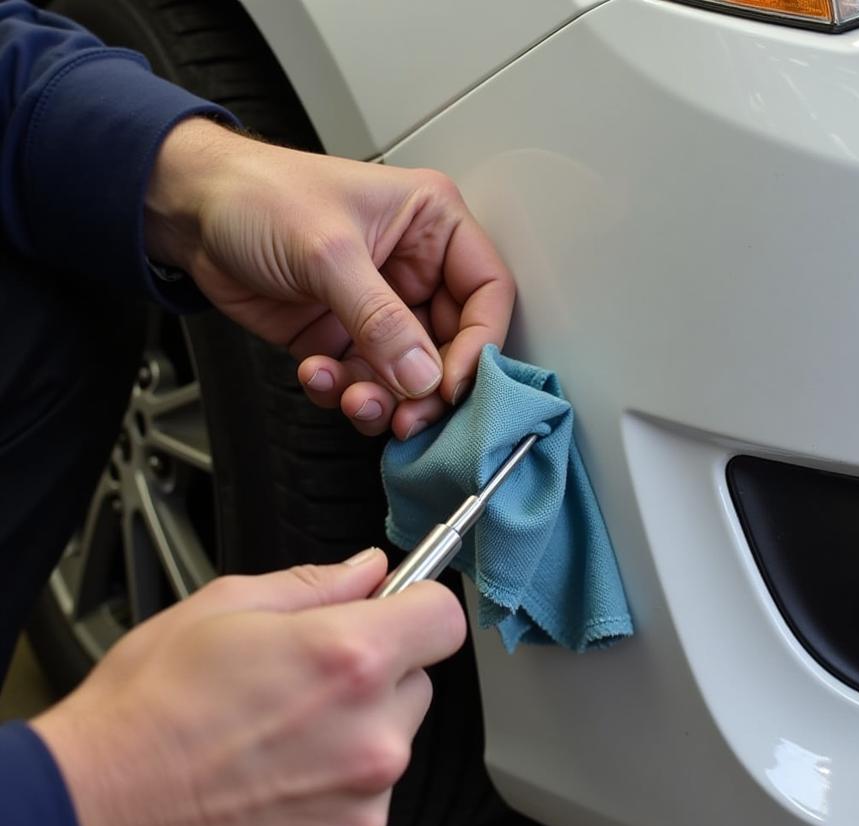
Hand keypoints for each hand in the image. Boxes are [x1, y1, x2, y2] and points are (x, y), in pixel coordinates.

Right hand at [31, 550, 464, 825]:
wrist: (93, 816)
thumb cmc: (146, 712)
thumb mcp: (224, 608)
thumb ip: (316, 584)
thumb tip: (369, 570)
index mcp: (349, 660)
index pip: (444, 619)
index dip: (418, 607)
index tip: (397, 613)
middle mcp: (371, 738)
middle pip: (417, 686)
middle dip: (376, 676)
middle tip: (305, 682)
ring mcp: (360, 807)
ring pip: (388, 749)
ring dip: (352, 738)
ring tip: (275, 739)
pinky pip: (357, 807)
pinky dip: (327, 796)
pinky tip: (270, 785)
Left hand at [145, 118, 514, 438]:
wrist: (189, 211)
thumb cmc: (258, 194)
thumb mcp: (328, 252)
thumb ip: (380, 319)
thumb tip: (423, 375)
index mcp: (432, 224)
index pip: (487, 292)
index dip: (479, 344)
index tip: (452, 384)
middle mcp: (414, 269)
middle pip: (452, 346)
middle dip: (427, 388)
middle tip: (407, 415)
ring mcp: (381, 309)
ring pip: (409, 376)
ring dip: (382, 397)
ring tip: (351, 397)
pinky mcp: (347, 338)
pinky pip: (365, 382)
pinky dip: (343, 391)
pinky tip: (317, 374)